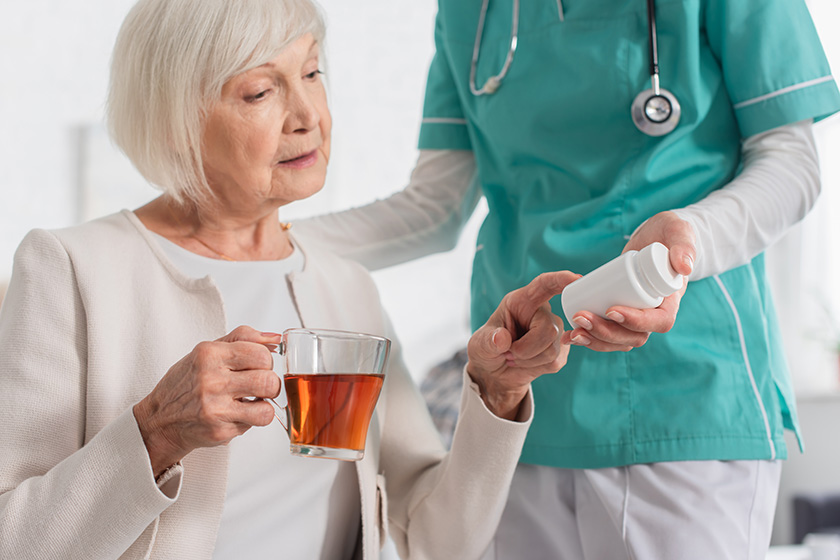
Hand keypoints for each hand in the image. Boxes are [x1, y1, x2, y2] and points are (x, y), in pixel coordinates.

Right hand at [133, 326, 282, 476]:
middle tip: (259, 386)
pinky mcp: (219, 431)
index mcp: (209, 355)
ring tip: (252, 401)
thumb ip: (243, 338)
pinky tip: (238, 414)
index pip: (261, 354)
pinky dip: (251, 420)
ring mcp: (215, 408)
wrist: (160, 419)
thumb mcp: (208, 351)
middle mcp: (211, 381)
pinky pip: (254, 425)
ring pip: (266, 408)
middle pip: (268, 381)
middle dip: (270, 384)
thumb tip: (275, 338)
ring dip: (264, 405)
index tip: (258, 366)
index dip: (266, 362)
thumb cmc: (187, 383)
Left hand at [467, 271, 577, 419]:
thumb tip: (501, 338)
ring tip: (513, 357)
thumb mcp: (479, 345)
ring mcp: (554, 330)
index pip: (543, 286)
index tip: (574, 279)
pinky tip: (525, 363)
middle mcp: (541, 312)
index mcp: (521, 301)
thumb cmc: (488, 349)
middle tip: (507, 353)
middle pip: (549, 330)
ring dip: (528, 360)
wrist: (495, 372)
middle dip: (525, 349)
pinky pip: (555, 362)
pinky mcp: (561, 350)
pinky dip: (535, 367)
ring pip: (552, 349)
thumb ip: (488, 341)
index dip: (559, 280)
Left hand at [560, 211, 694, 350]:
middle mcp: (654, 315)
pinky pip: (608, 335)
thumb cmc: (667, 233)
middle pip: (634, 336)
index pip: (659, 321)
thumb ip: (684, 244)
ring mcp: (637, 317)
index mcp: (671, 301)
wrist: (653, 237)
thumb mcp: (677, 232)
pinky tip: (570, 336)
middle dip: (606, 332)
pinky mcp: (620, 313)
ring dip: (595, 340)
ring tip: (573, 330)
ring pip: (619, 340)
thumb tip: (684, 267)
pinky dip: (590, 338)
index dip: (636, 321)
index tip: (612, 310)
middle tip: (581, 316)